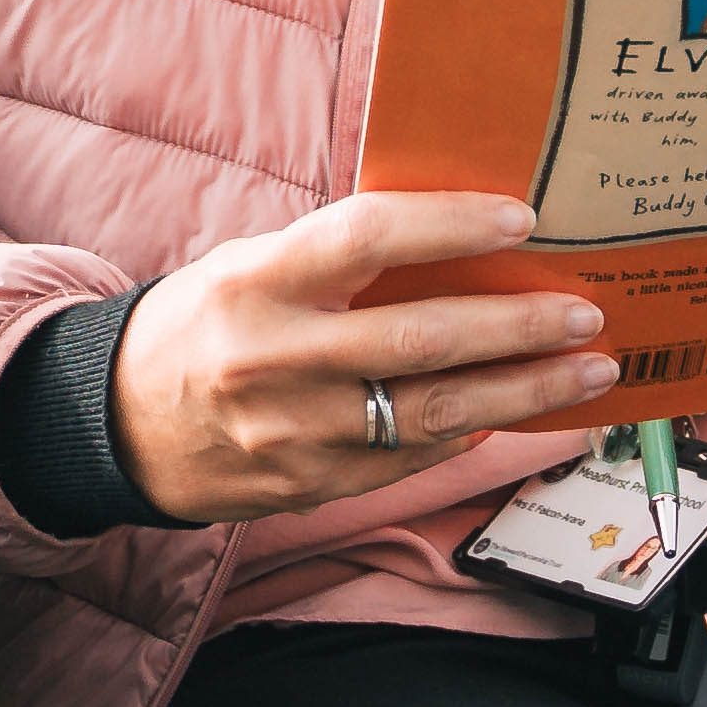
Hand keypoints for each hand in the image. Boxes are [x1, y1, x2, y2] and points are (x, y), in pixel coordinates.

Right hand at [115, 193, 618, 524]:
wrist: (119, 426)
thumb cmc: (201, 326)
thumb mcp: (251, 267)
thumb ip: (338, 258)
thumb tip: (458, 240)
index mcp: (257, 282)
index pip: (367, 238)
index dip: (449, 225)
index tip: (521, 220)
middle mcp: (275, 360)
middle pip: (422, 339)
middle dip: (519, 328)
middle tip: (585, 313)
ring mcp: (295, 434)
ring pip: (434, 414)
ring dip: (525, 392)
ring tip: (587, 370)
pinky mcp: (311, 486)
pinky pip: (410, 458)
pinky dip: (471, 434)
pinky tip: (516, 412)